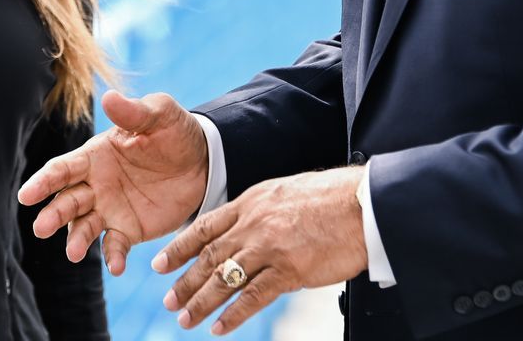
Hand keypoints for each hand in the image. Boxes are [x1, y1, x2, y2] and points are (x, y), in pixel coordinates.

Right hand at [18, 89, 209, 275]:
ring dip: (76, 240)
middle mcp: (96, 185)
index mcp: (96, 156)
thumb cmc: (175, 132)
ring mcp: (110, 209)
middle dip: (53, 214)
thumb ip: (133, 112)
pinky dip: (112, 256)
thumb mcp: (160, 115)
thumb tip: (108, 97)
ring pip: (84, 226)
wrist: (204, 162)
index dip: (44, 181)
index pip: (63, 169)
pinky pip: (115, 245)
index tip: (27, 195)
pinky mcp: (129, 230)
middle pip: (67, 201)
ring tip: (74, 254)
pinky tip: (116, 267)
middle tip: (41, 228)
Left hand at [152, 166, 367, 334]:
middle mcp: (254, 223)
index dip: (179, 247)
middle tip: (169, 300)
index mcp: (252, 202)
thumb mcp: (285, 193)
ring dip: (201, 302)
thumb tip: (247, 233)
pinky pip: (253, 297)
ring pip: (224, 278)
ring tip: (186, 319)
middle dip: (185, 280)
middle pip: (209, 256)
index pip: (205, 226)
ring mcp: (269, 247)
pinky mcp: (289, 270)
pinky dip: (233, 315)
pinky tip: (220, 328)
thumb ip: (262, 213)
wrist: (363, 204)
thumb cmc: (332, 198)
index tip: (160, 264)